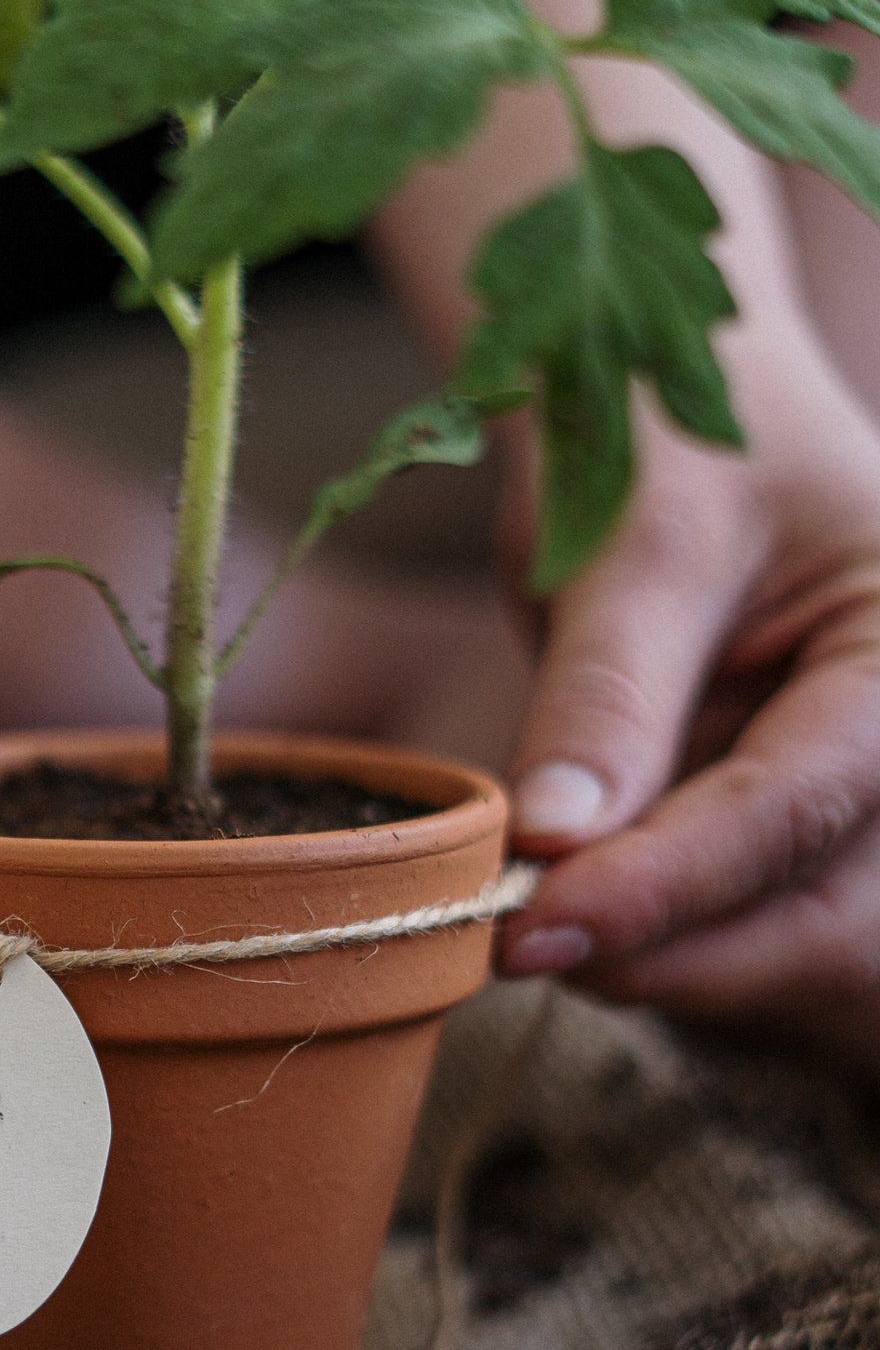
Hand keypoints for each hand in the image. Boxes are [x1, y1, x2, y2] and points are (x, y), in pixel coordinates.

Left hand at [495, 324, 879, 1068]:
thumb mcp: (632, 543)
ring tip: (536, 914)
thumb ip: (605, 696)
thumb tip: (552, 845)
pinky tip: (570, 908)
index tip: (536, 929)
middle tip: (518, 941)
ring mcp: (847, 798)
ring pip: (787, 952)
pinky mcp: (778, 827)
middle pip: (828, 925)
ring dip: (662, 959)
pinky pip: (735, 927)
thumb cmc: (656, 432)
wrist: (648, 406)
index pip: (796, 807)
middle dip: (675, 951)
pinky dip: (650, 937)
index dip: (664, 886)